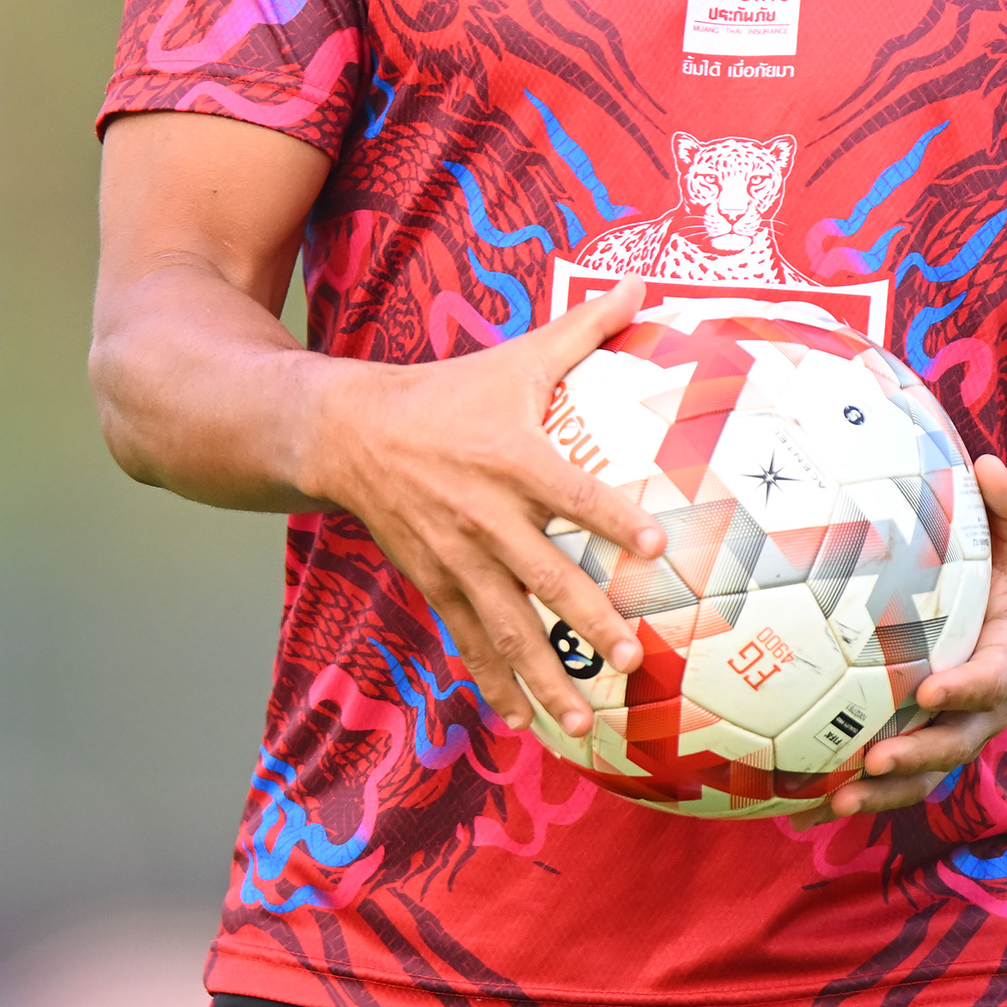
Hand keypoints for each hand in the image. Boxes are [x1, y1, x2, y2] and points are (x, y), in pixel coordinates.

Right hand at [297, 277, 667, 739]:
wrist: (349, 434)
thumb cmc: (447, 396)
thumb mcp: (516, 358)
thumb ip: (584, 329)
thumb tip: (644, 284)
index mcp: (513, 459)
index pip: (571, 492)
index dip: (613, 519)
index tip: (658, 546)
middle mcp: (485, 517)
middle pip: (541, 575)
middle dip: (585, 618)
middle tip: (629, 654)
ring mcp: (456, 559)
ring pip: (505, 626)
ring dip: (545, 676)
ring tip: (585, 721)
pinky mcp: (435, 585)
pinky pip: (469, 642)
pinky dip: (496, 684)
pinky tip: (528, 722)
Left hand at [824, 456, 1006, 819]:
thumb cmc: (1002, 578)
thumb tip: (986, 466)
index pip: (994, 679)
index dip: (966, 689)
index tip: (929, 688)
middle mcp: (983, 708)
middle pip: (957, 743)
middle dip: (918, 756)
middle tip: (875, 757)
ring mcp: (952, 733)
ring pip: (925, 775)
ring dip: (885, 793)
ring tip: (839, 798)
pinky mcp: (922, 748)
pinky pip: (894, 781)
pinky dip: (858, 795)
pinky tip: (808, 801)